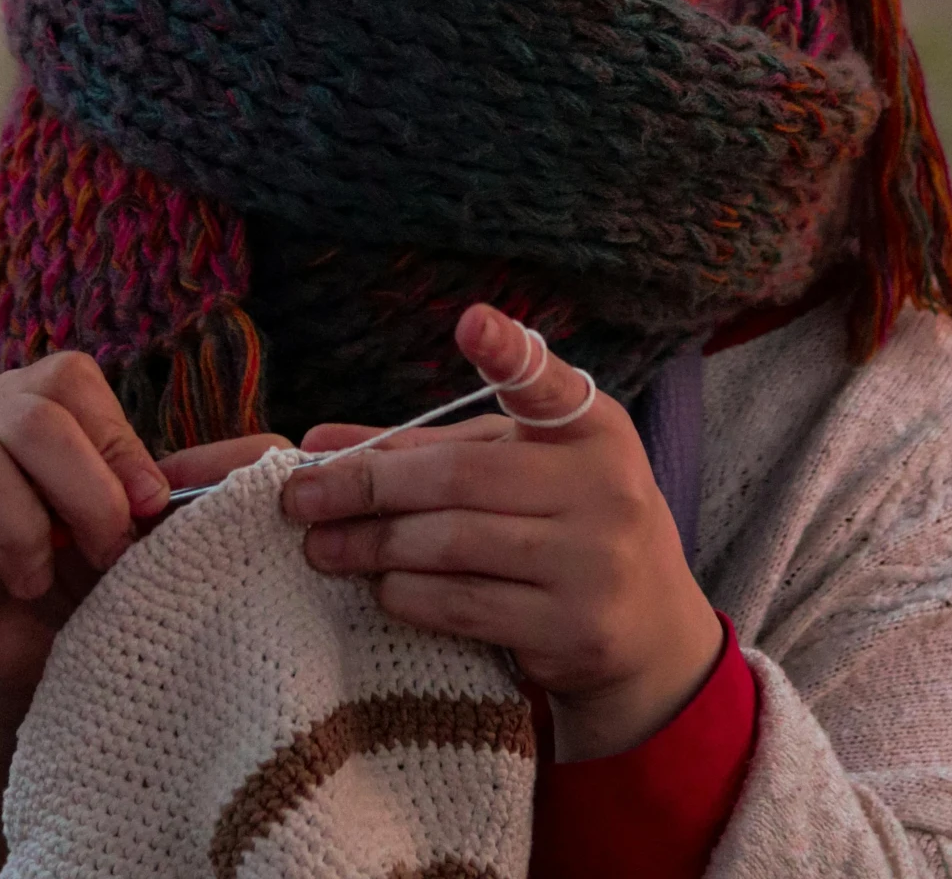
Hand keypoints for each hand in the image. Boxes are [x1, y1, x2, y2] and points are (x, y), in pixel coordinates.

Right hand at [0, 351, 285, 877]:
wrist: (48, 671)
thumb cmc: (108, 588)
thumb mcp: (161, 536)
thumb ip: (209, 484)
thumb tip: (281, 448)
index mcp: (51, 405)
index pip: (71, 382)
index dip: (113, 446)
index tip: (145, 514)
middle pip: (25, 413)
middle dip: (81, 491)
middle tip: (104, 555)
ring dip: (20, 526)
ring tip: (39, 577)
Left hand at [280, 303, 721, 762]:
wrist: (651, 631)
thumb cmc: (564, 522)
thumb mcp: (515, 465)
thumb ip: (424, 448)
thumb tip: (316, 442)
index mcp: (593, 428)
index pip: (548, 384)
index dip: (509, 353)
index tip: (471, 321)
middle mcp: (604, 488)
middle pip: (460, 479)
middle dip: (368, 487)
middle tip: (299, 496)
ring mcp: (593, 563)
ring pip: (453, 546)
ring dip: (374, 547)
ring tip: (321, 546)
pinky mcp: (574, 629)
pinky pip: (466, 606)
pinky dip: (409, 595)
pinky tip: (379, 587)